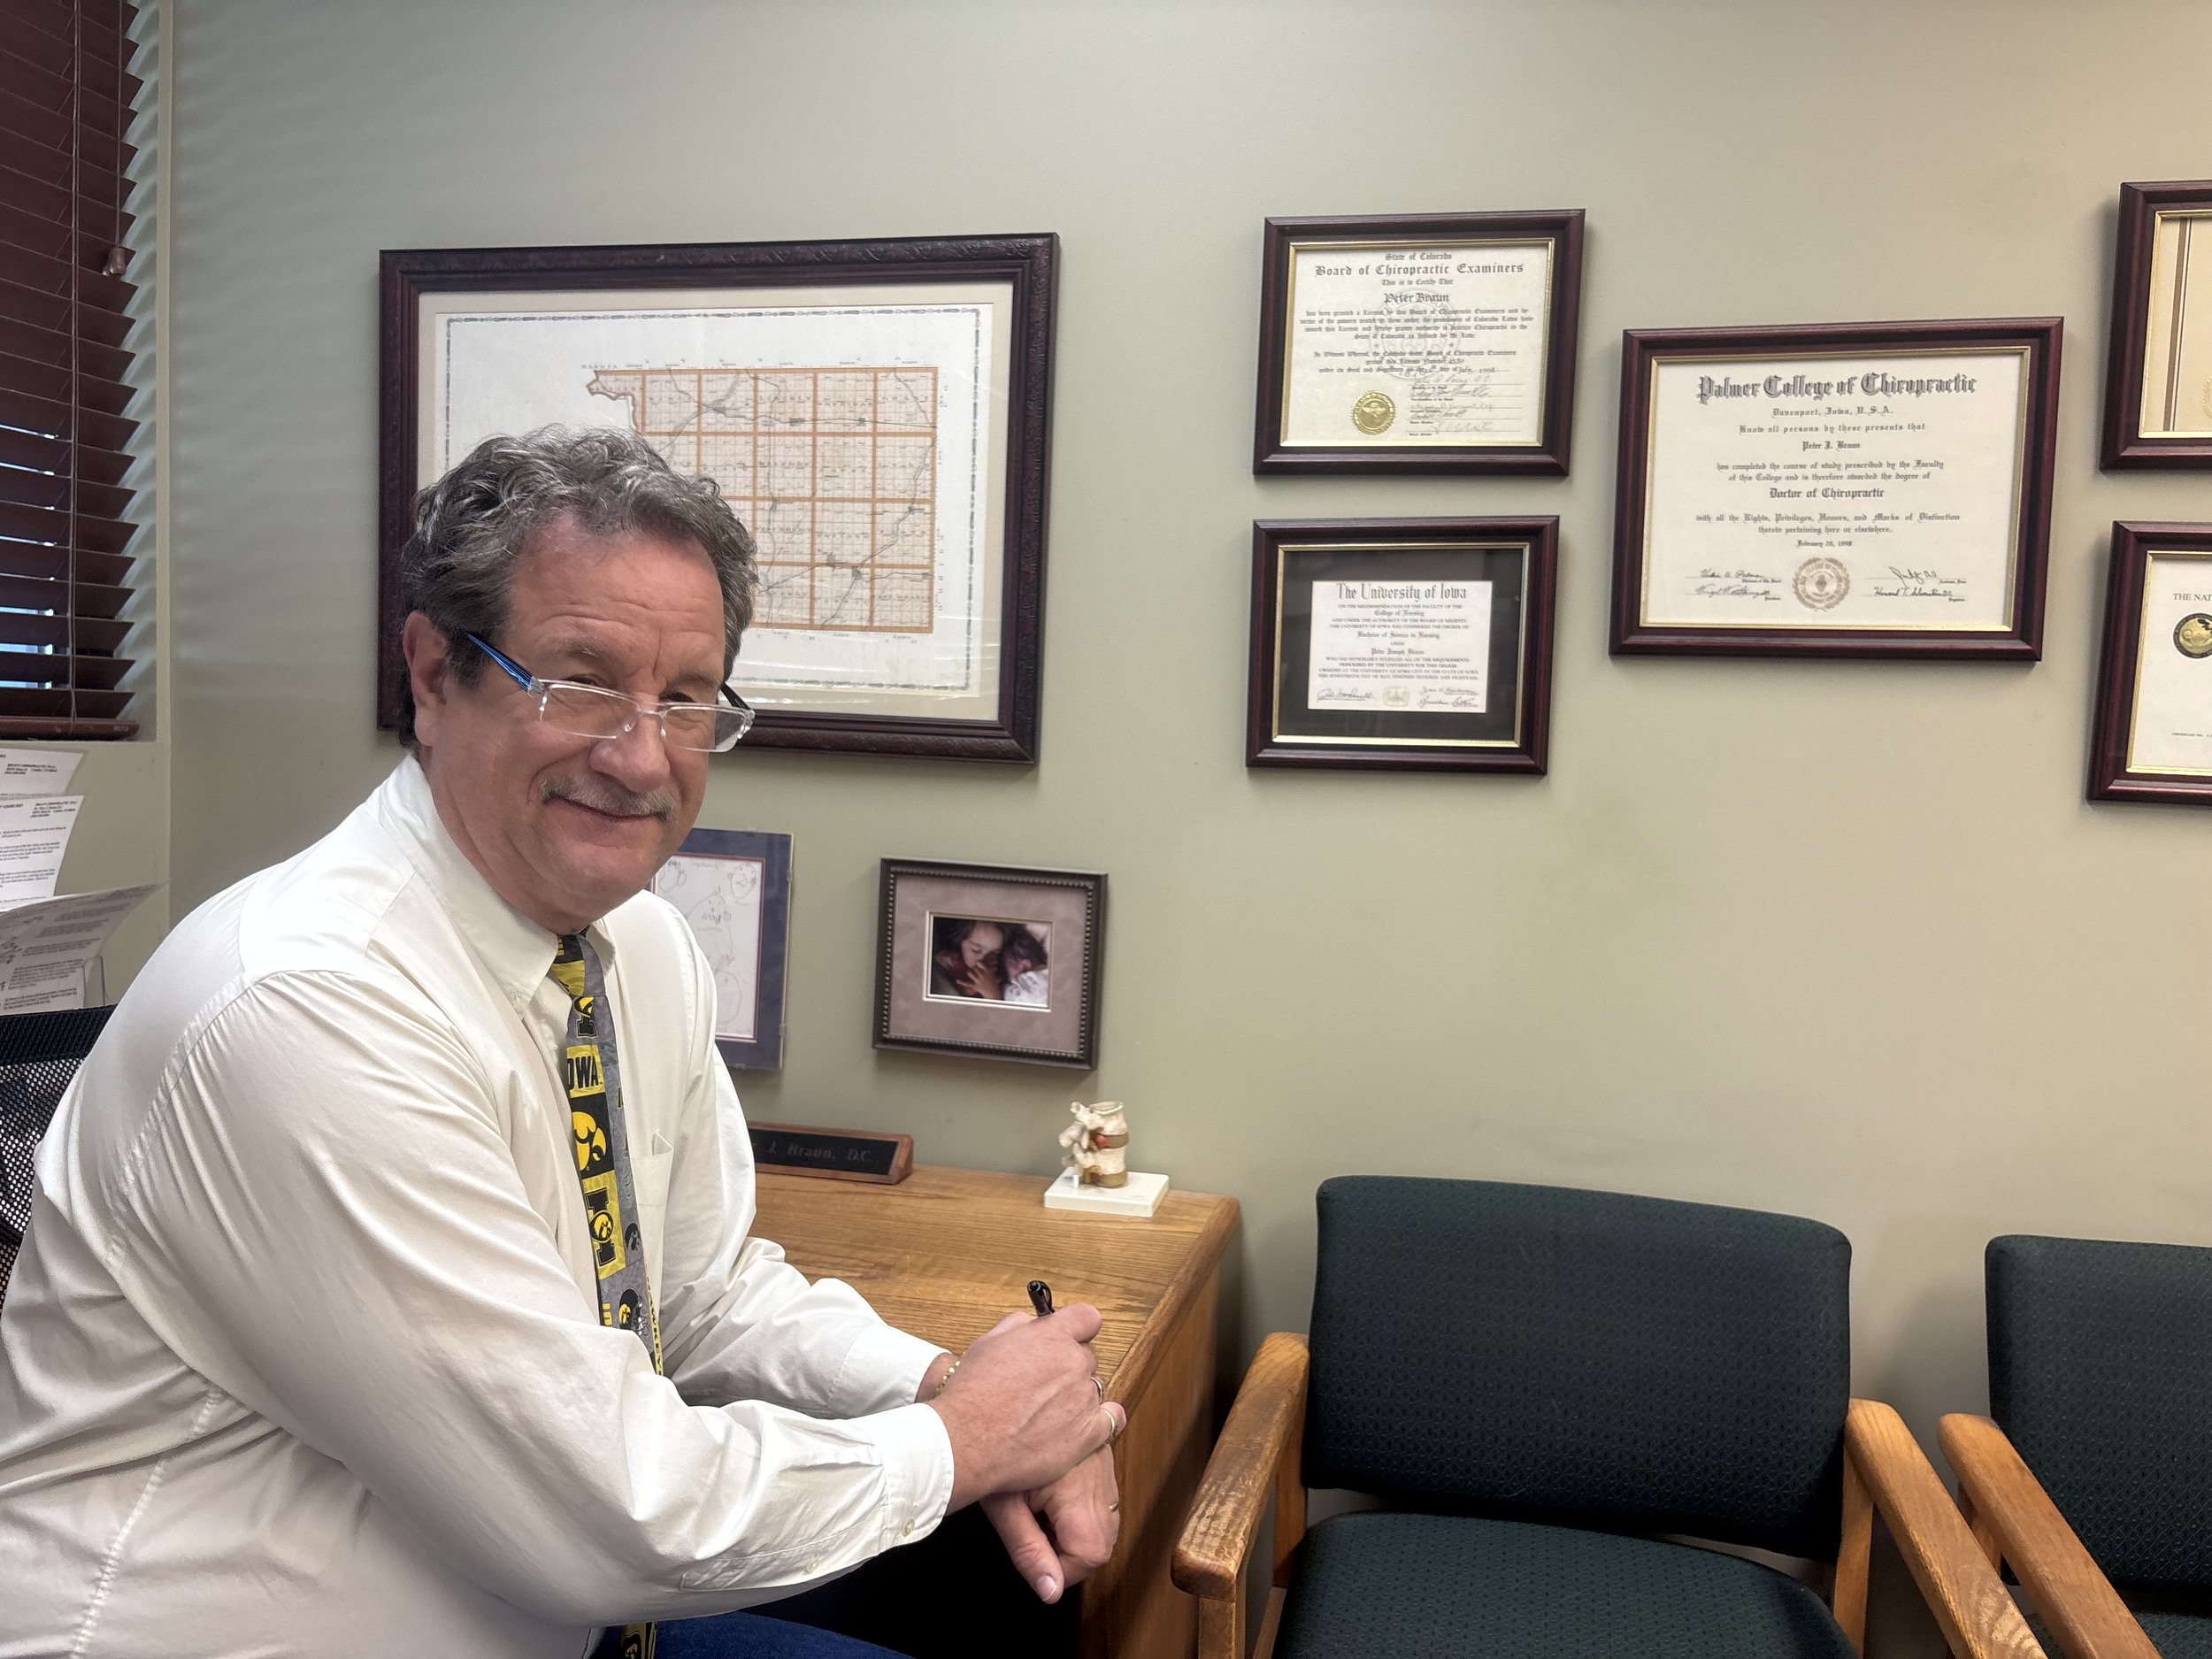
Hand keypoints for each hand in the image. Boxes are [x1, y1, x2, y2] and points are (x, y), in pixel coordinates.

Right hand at [929, 1305, 1122, 1509]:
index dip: (1077, 1327)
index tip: (1069, 1336)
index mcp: (1053, 1336)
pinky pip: (1111, 1420)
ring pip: (1093, 1388)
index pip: (1086, 1318)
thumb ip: (1018, 1326)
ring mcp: (1083, 1399)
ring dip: (1076, 1395)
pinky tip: (1083, 1424)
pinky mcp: (1088, 1434)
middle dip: (1069, 1366)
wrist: (965, 1441)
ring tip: (1046, 1412)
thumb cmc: (970, 1394)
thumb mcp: (986, 1343)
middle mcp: (1074, 1363)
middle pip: (1087, 1356)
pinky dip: (1101, 1421)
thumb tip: (1034, 1324)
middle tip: (1042, 1383)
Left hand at [954, 959, 1001, 998]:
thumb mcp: (992, 973)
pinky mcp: (974, 986)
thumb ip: (987, 967)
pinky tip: (957, 980)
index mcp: (988, 971)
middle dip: (974, 968)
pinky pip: (967, 983)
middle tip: (975, 969)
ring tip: (971, 973)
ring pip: (970, 973)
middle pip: (974, 968)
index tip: (977, 962)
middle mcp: (982, 975)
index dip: (978, 962)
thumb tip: (983, 960)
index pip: (981, 963)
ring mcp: (978, 981)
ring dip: (970, 972)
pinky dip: (961, 982)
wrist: (993, 992)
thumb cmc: (992, 982)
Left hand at [983, 1447, 1120, 1603]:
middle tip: (1036, 1538)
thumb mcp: (1003, 1506)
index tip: (1039, 1563)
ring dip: (1080, 1528)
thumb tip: (1050, 1592)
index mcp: (1077, 1488)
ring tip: (1040, 1514)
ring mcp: (1102, 1457)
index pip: (1092, 1553)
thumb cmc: (988, 1451)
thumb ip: (1028, 1551)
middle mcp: (1098, 1472)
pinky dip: (1083, 1505)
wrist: (988, 1401)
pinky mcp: (1098, 1447)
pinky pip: (1103, 1490)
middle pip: (1106, 1537)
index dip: (1065, 1570)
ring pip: (1108, 1515)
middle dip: (1075, 1551)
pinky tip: (1051, 1493)